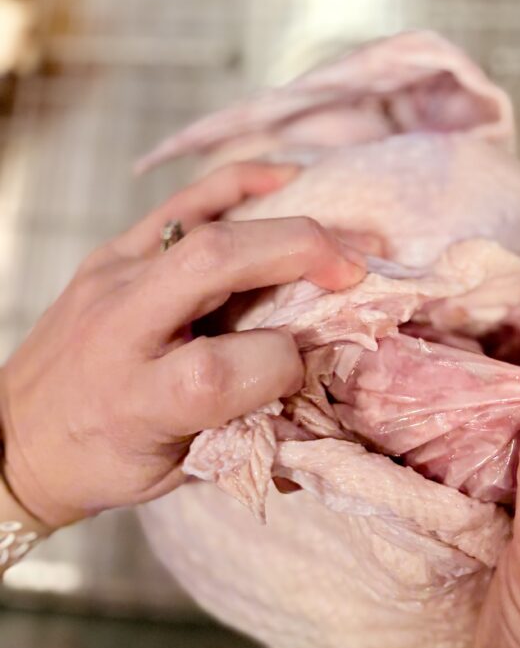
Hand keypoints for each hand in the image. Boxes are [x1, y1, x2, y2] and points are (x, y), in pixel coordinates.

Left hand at [0, 162, 364, 529]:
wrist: (14, 433)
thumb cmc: (102, 460)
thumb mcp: (175, 469)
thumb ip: (244, 426)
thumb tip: (317, 380)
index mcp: (135, 400)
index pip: (224, 371)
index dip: (284, 366)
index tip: (305, 369)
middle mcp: (120, 328)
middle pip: (213, 265)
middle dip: (299, 254)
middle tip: (357, 269)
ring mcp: (113, 278)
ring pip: (202, 228)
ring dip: (282, 221)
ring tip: (339, 234)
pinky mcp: (113, 253)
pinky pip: (181, 204)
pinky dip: (239, 184)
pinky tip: (285, 179)